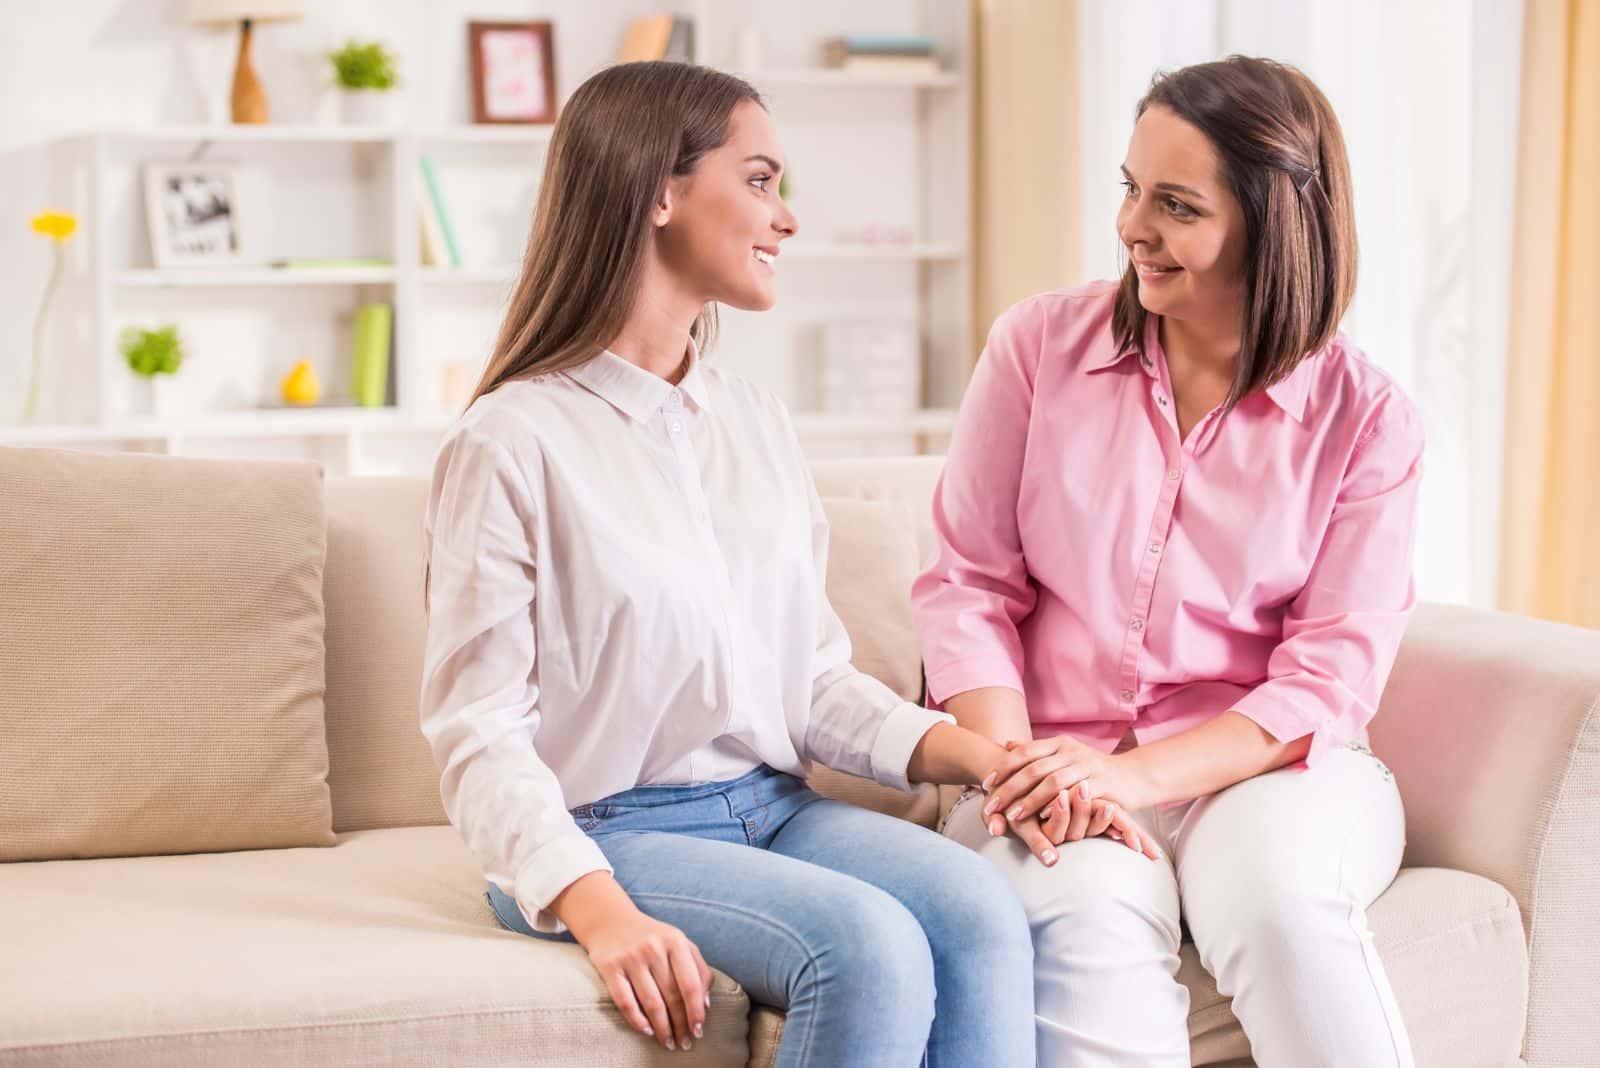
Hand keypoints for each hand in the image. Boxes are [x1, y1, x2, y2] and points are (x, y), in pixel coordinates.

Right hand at [557, 874, 712, 1051]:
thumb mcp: (678, 942)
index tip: (699, 1030)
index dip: (696, 1011)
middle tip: (685, 1042)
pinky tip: (647, 1031)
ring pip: (651, 1002)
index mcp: (675, 941)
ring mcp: (631, 957)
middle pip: (672, 996)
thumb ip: (697, 967)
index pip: (691, 983)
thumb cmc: (652, 936)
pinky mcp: (610, 967)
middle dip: (680, 1024)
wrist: (610, 920)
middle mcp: (653, 948)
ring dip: (662, 1028)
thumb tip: (705, 1004)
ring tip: (669, 1042)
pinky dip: (637, 1020)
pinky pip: (625, 1001)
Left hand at [982, 737, 1161, 856]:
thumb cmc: (1094, 771)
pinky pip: (1075, 796)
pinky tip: (1042, 819)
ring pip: (1052, 782)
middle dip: (1010, 788)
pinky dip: (1057, 807)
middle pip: (1034, 769)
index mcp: (1060, 744)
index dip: (1004, 767)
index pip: (1025, 752)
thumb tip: (1006, 745)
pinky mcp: (1102, 785)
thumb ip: (1037, 752)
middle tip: (990, 805)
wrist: (1136, 777)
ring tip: (1012, 816)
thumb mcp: (1065, 755)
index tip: (985, 784)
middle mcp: (1072, 752)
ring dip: (1029, 800)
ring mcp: (1087, 767)